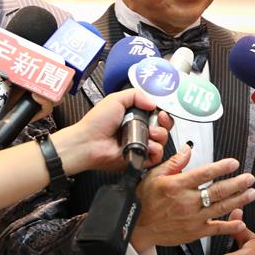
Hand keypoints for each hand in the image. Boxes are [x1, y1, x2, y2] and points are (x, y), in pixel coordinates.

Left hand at [54, 88, 172, 174]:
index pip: (157, 114)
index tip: (161, 111)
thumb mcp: (115, 99)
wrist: (88, 142)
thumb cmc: (97, 122)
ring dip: (160, 135)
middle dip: (165, 123)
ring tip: (149, 133)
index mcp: (135, 117)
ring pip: (162, 141)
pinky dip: (155, 150)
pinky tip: (147, 145)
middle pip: (163, 127)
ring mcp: (141, 145)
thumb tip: (153, 102)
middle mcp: (140, 131)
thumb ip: (136, 95)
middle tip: (159, 120)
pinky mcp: (140, 159)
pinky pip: (156, 156)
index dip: (163, 112)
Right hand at [129, 152, 254, 250]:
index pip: (204, 174)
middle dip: (237, 184)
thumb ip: (174, 163)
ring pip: (221, 208)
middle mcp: (187, 202)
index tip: (234, 163)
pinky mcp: (195, 232)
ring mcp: (192, 218)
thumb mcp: (154, 176)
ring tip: (252, 193)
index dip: (221, 167)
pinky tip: (241, 221)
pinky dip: (230, 226)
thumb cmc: (145, 200)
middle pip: (218, 191)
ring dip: (239, 200)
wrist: (138, 227)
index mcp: (177, 185)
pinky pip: (216, 229)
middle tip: (250, 178)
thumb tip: (188, 149)